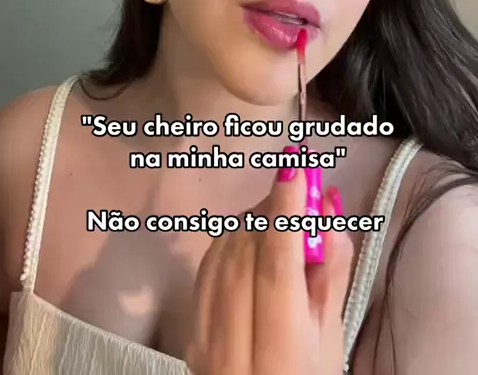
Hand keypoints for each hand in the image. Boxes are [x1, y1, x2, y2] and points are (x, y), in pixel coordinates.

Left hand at [186, 167, 352, 374]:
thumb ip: (331, 274)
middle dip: (273, 209)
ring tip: (284, 211)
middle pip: (245, 254)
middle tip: (300, 183)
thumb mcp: (332, 340)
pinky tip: (255, 234)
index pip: (277, 270)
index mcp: (279, 357)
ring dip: (253, 219)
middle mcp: (231, 347)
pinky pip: (208, 264)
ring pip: (221, 252)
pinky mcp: (190, 325)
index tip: (295, 167)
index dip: (286, 215)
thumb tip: (328, 208)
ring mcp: (201, 337)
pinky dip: (233, 237)